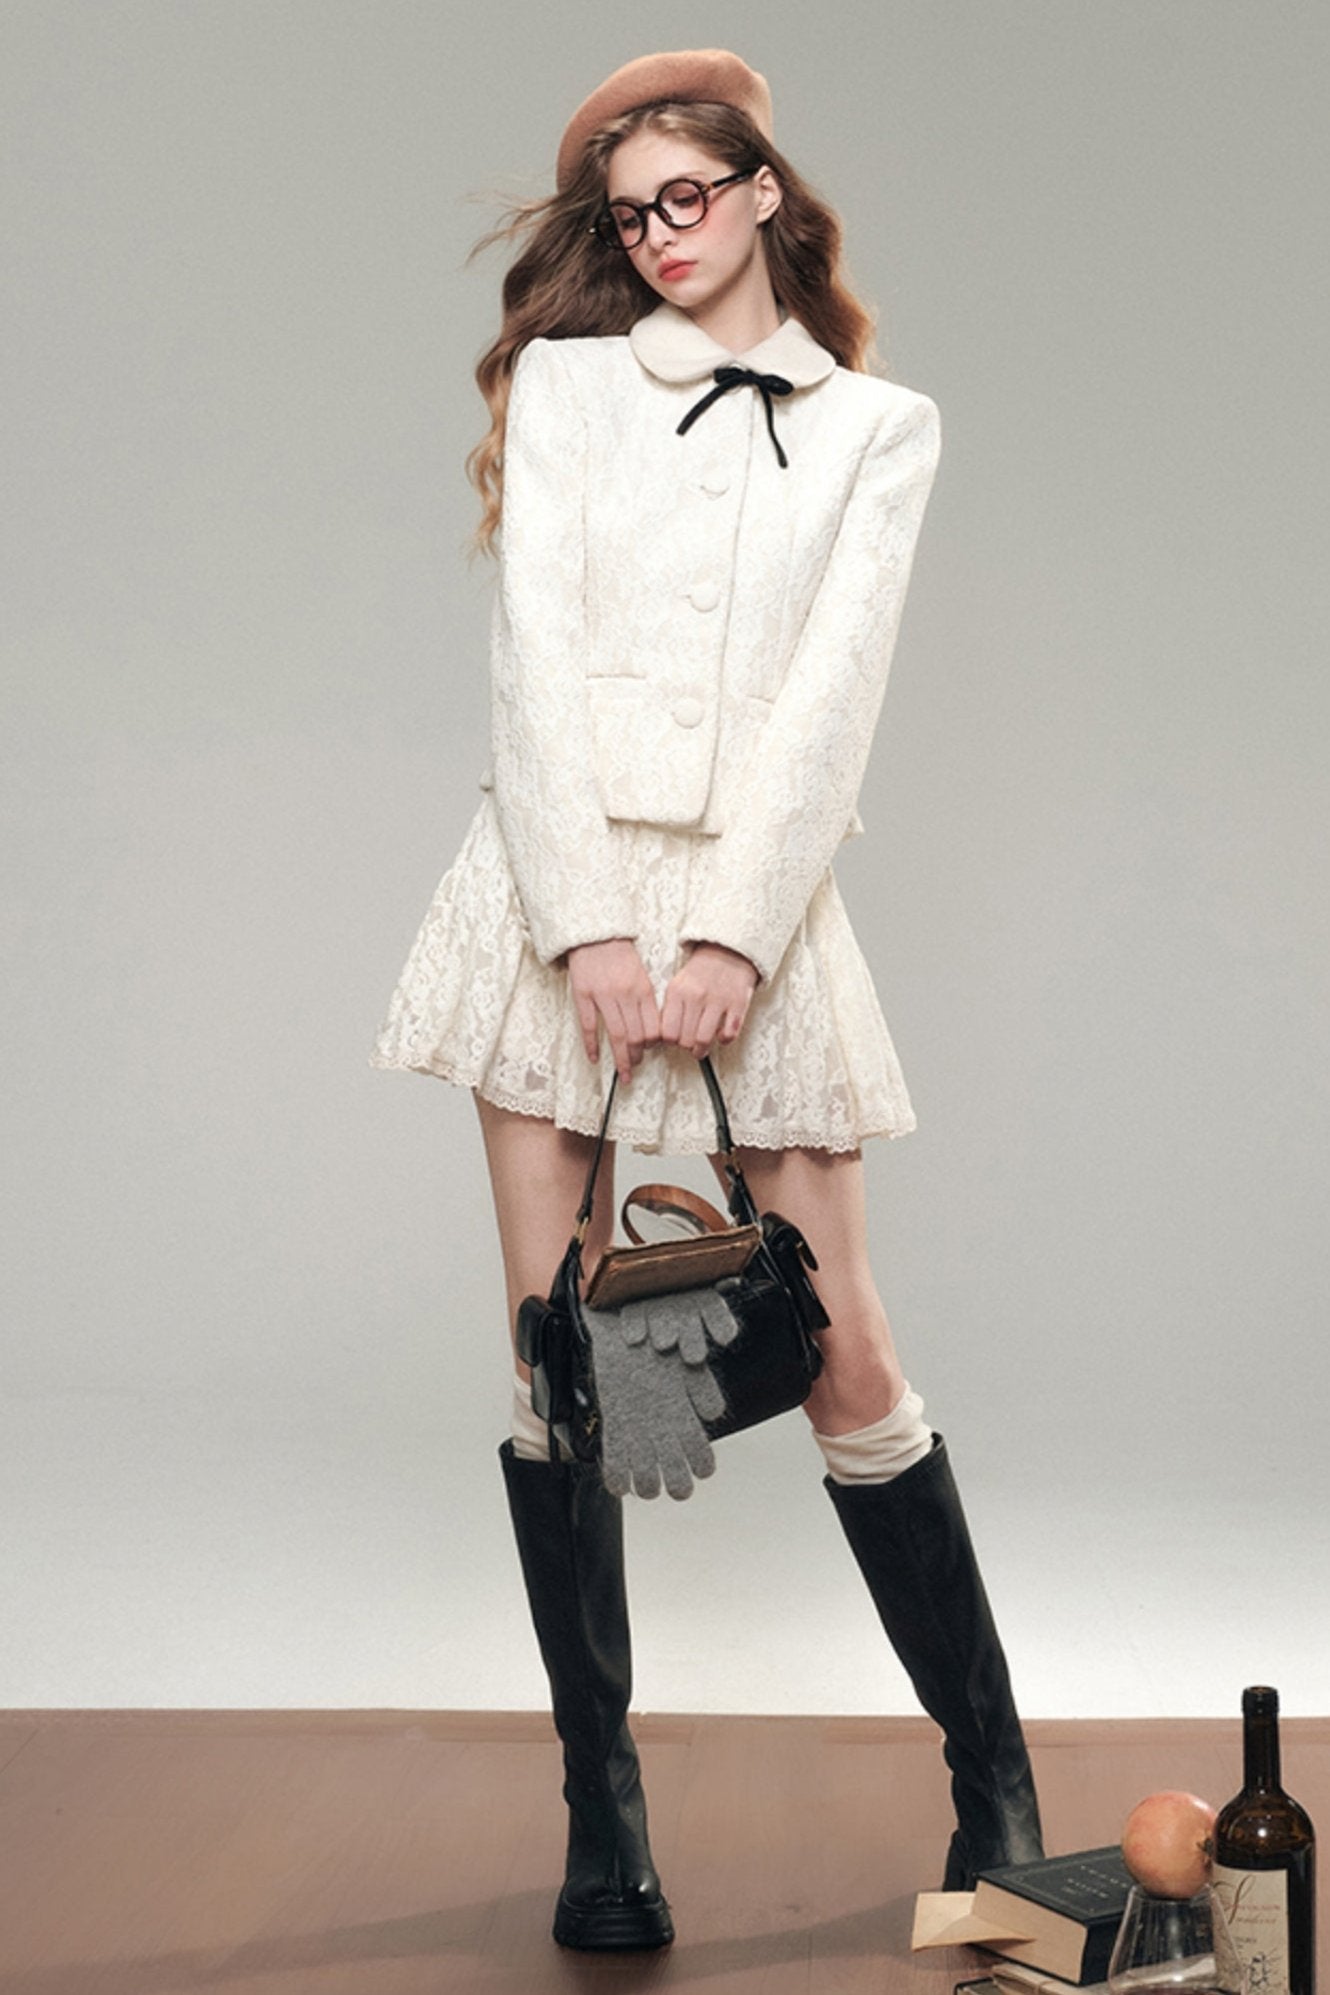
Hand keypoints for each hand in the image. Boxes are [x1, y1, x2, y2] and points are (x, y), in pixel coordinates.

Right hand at [566, 938, 660, 1084]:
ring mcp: (603, 996)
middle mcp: (625, 994)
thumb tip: (651, 1029)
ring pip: (616, 1035)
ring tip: (623, 1071)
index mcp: (642, 989)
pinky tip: (595, 1058)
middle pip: (636, 1036)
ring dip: (621, 1058)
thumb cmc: (619, 955)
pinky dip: (592, 1045)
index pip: (653, 1027)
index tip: (650, 1051)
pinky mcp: (583, 995)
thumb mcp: (641, 975)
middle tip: (635, 1066)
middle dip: (637, 1056)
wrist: (595, 935)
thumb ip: (646, 1000)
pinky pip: (588, 1026)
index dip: (653, 1045)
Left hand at [660, 943, 757, 1057]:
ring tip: (700, 1049)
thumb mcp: (678, 984)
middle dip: (685, 1046)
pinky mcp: (738, 1004)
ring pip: (703, 1040)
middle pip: (684, 1040)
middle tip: (688, 1044)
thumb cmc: (702, 972)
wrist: (729, 951)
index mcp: (677, 991)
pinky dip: (724, 1040)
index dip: (669, 1041)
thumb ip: (670, 1009)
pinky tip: (720, 1035)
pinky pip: (729, 1034)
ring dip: (701, 1050)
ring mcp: (718, 1001)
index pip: (667, 1032)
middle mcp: (696, 996)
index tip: (673, 1041)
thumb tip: (665, 1036)